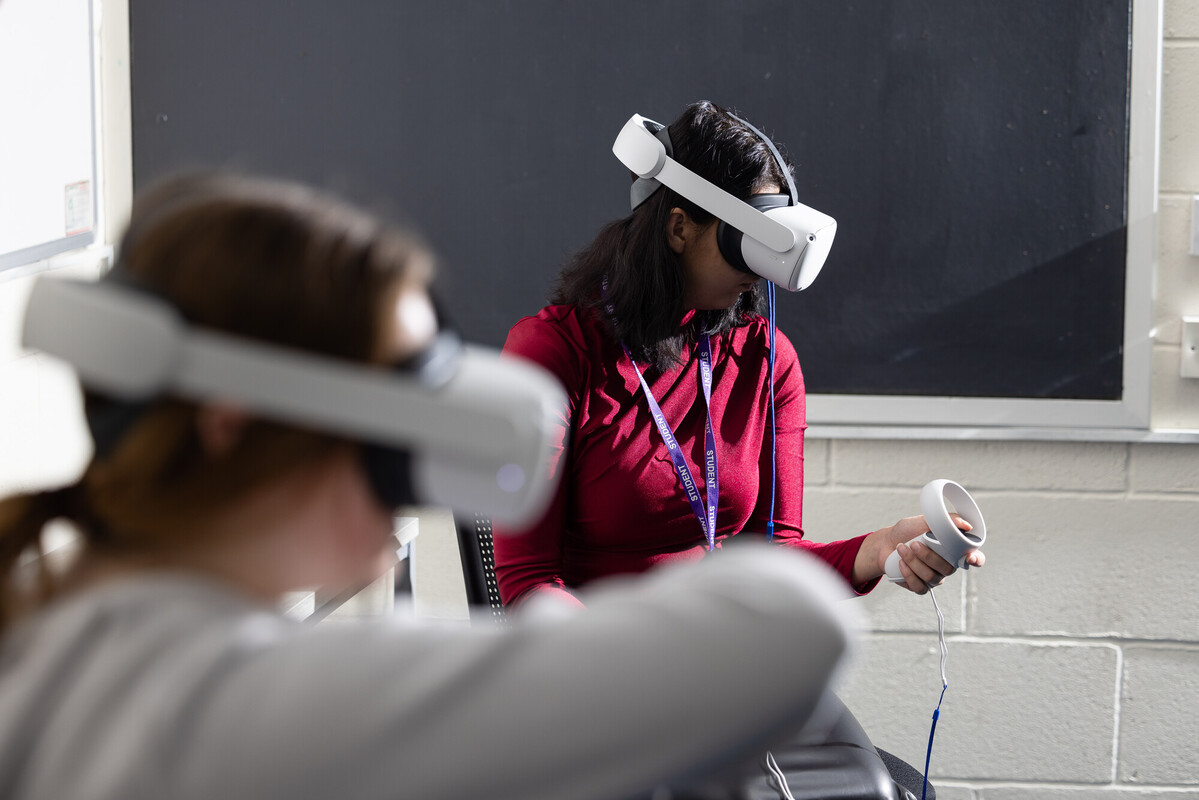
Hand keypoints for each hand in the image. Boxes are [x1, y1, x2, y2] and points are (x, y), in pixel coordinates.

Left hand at [855, 514, 984, 593]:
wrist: (885, 542)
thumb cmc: (907, 531)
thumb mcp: (924, 520)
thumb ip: (946, 521)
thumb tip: (966, 525)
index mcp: (953, 550)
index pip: (975, 558)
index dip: (977, 559)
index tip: (969, 557)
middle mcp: (946, 565)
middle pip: (948, 569)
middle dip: (929, 556)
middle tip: (914, 544)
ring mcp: (934, 578)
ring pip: (932, 578)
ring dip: (914, 562)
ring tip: (902, 548)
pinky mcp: (920, 586)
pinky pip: (920, 587)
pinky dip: (908, 574)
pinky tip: (901, 563)